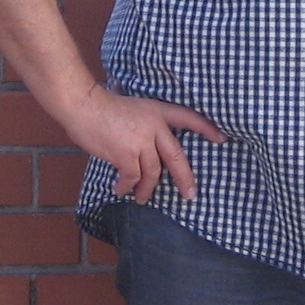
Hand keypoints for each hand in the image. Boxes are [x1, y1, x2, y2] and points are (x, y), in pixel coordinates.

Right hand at [54, 82, 224, 203]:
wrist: (83, 106)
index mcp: (157, 111)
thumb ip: (144, 125)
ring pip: (152, 172)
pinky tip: (120, 190)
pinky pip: (132, 177)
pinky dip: (127, 186)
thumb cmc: (102, 106)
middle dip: (185, 178)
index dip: (206, 128)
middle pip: (177, 157)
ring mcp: (141, 141)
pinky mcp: (126, 155)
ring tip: (144, 198)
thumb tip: (147, 146)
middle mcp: (154, 126)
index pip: (189, 118)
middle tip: (190, 195)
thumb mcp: (133, 108)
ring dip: (148, 189)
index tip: (222, 139)